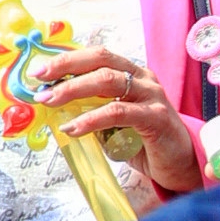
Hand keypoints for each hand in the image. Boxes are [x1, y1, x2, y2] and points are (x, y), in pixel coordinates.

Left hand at [35, 40, 200, 192]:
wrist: (179, 165)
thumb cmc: (144, 142)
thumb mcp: (112, 122)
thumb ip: (90, 109)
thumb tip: (53, 105)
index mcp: (132, 73)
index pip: (97, 56)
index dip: (67, 59)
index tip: (39, 71)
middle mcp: (143, 78)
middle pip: (102, 60)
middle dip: (66, 68)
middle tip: (41, 83)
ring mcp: (152, 96)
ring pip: (108, 81)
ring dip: (73, 90)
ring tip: (50, 103)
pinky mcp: (156, 118)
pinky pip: (118, 112)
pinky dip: (91, 119)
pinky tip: (73, 128)